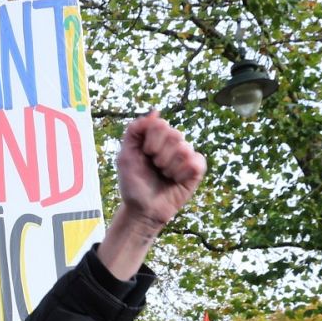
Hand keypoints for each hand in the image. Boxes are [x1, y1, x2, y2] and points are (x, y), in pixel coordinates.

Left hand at [98, 113, 206, 276]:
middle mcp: (173, 143)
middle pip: (175, 134)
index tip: (144, 155)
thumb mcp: (125, 156)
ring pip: (184, 149)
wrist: (142, 209)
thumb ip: (135, 131)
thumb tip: (155, 111)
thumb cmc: (133, 183)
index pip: (160, 125)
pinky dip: (182, 174)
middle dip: (160, 155)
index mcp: (155, 137)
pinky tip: (176, 180)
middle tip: (155, 167)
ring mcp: (186, 155)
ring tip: (164, 175)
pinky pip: (196, 162)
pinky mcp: (196, 170)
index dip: (151, 142)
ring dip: (169, 167)